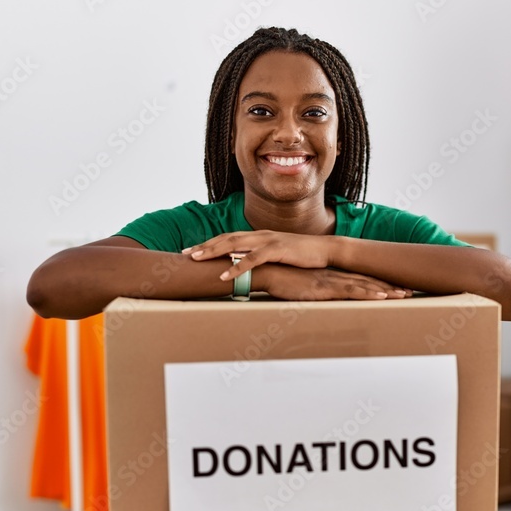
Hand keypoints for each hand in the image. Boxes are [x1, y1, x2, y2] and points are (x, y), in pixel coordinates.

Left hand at [182, 230, 332, 279]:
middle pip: (225, 238)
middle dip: (203, 246)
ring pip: (234, 244)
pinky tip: (224, 274)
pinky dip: (236, 266)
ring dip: (213, 252)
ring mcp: (268, 241)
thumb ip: (263, 258)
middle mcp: (260, 235)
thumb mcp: (279, 255)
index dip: (209, 244)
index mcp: (259, 236)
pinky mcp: (277, 250)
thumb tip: (249, 267)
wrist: (326, 250)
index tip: (191, 251)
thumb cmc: (303, 256)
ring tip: (196, 260)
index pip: (229, 237)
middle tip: (184, 254)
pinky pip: (252, 259)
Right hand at [256, 265, 411, 300]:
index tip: (396, 288)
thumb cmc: (279, 280)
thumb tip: (317, 300)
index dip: (379, 283)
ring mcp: (331, 281)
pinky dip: (368, 293)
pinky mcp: (324, 288)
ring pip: (365, 285)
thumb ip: (311, 292)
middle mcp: (334, 276)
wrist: (265, 272)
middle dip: (390, 286)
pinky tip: (382, 296)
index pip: (360, 279)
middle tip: (409, 290)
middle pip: (368, 281)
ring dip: (386, 290)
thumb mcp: (300, 288)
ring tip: (404, 294)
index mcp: (330, 276)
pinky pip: (351, 291)